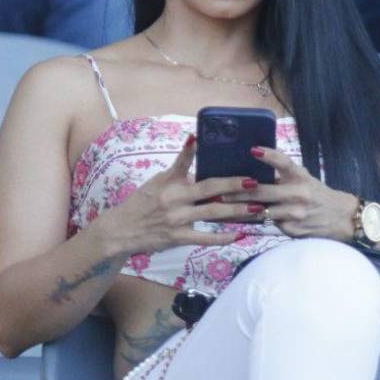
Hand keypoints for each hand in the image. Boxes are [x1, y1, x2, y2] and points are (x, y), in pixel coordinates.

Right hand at [107, 135, 262, 254]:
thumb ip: (179, 168)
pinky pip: (205, 238)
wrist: (122, 229)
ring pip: (213, 213)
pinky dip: (223, 237)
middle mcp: (175, 199)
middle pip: (210, 190)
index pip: (192, 167)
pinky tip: (239, 234)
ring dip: (237, 211)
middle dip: (235, 187)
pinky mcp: (179, 237)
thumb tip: (195, 142)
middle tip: (255, 184)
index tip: (234, 161)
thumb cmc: (142, 202)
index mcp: (171, 183)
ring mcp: (178, 220)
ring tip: (256, 208)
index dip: (209, 162)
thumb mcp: (158, 180)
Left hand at [223, 146, 359, 240]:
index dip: (269, 156)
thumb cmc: (316, 194)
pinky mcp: (291, 230)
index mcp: (300, 177)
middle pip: (262, 192)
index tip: (253, 150)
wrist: (340, 218)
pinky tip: (235, 221)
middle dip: (237, 192)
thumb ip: (283, 174)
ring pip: (260, 212)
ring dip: (237, 210)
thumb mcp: (304, 179)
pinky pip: (266, 225)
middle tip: (217, 191)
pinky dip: (250, 223)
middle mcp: (298, 194)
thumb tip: (253, 165)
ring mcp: (295, 214)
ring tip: (219, 207)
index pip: (284, 163)